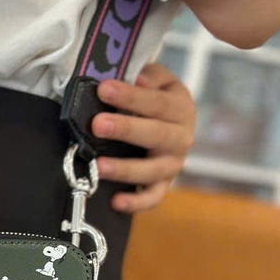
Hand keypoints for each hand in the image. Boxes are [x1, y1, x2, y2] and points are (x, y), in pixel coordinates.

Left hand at [91, 63, 195, 212]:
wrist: (166, 121)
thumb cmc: (153, 97)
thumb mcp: (155, 79)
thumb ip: (147, 75)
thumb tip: (138, 79)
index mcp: (180, 107)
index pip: (157, 102)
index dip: (130, 96)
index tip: (103, 89)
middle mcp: (182, 137)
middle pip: (155, 135)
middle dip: (125, 129)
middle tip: (98, 124)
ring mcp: (172, 164)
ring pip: (152, 170)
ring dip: (125, 169)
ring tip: (99, 165)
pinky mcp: (162, 185)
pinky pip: (152, 198)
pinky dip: (136, 203)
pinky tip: (115, 202)